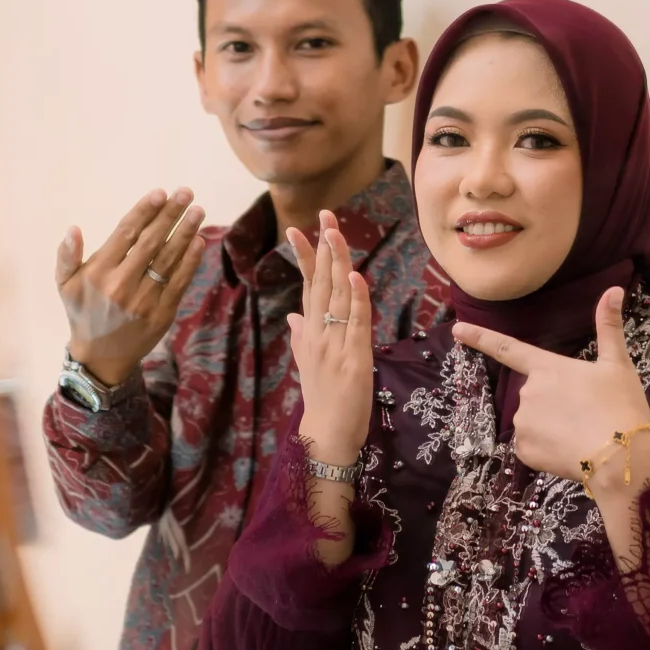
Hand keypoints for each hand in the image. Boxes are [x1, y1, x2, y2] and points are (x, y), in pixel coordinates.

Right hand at [55, 188, 206, 387]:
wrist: (101, 357)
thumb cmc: (83, 311)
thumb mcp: (65, 285)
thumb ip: (67, 256)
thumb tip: (73, 229)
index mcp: (99, 273)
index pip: (125, 234)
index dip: (144, 212)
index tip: (160, 192)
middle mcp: (123, 284)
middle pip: (151, 242)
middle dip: (170, 215)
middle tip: (185, 192)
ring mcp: (145, 300)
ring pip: (169, 259)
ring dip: (185, 232)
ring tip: (198, 210)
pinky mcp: (163, 313)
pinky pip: (180, 281)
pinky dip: (191, 260)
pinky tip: (198, 240)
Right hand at [286, 209, 372, 466]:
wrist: (327, 433)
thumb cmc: (321, 400)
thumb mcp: (307, 364)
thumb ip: (300, 337)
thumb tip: (292, 316)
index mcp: (309, 333)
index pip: (307, 285)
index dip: (305, 256)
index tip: (299, 228)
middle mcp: (318, 333)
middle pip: (320, 282)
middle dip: (323, 247)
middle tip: (325, 215)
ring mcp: (335, 344)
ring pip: (337, 296)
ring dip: (338, 263)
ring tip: (335, 233)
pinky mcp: (354, 357)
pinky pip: (356, 322)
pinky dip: (357, 298)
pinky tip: (356, 276)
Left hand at [454, 287, 649, 483]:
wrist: (621, 457)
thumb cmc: (620, 406)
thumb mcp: (618, 365)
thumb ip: (609, 326)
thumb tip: (614, 289)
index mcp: (547, 367)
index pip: (507, 348)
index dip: (480, 337)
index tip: (457, 329)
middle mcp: (527, 392)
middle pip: (534, 394)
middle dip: (554, 403)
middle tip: (585, 413)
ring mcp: (523, 422)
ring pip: (533, 422)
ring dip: (551, 427)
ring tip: (581, 434)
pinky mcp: (523, 451)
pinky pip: (531, 447)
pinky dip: (547, 450)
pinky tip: (569, 451)